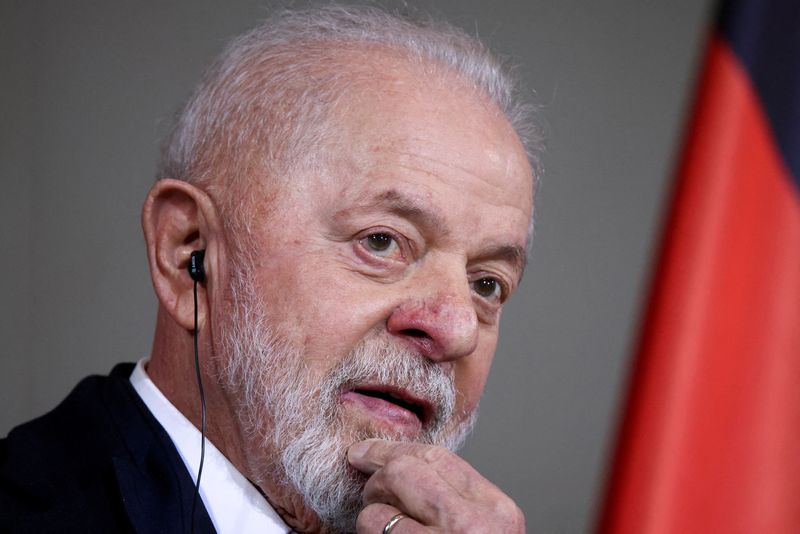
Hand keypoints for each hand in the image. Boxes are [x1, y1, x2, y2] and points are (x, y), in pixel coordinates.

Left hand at [347, 439, 524, 532]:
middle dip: (377, 478)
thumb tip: (399, 466)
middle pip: (405, 471)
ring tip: (379, 530)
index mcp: (497, 510)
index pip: (438, 458)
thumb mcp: (482, 530)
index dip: (395, 449)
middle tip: (369, 494)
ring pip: (380, 506)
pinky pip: (375, 530)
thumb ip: (455, 499)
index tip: (366, 452)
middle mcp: (474, 525)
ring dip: (370, 517)